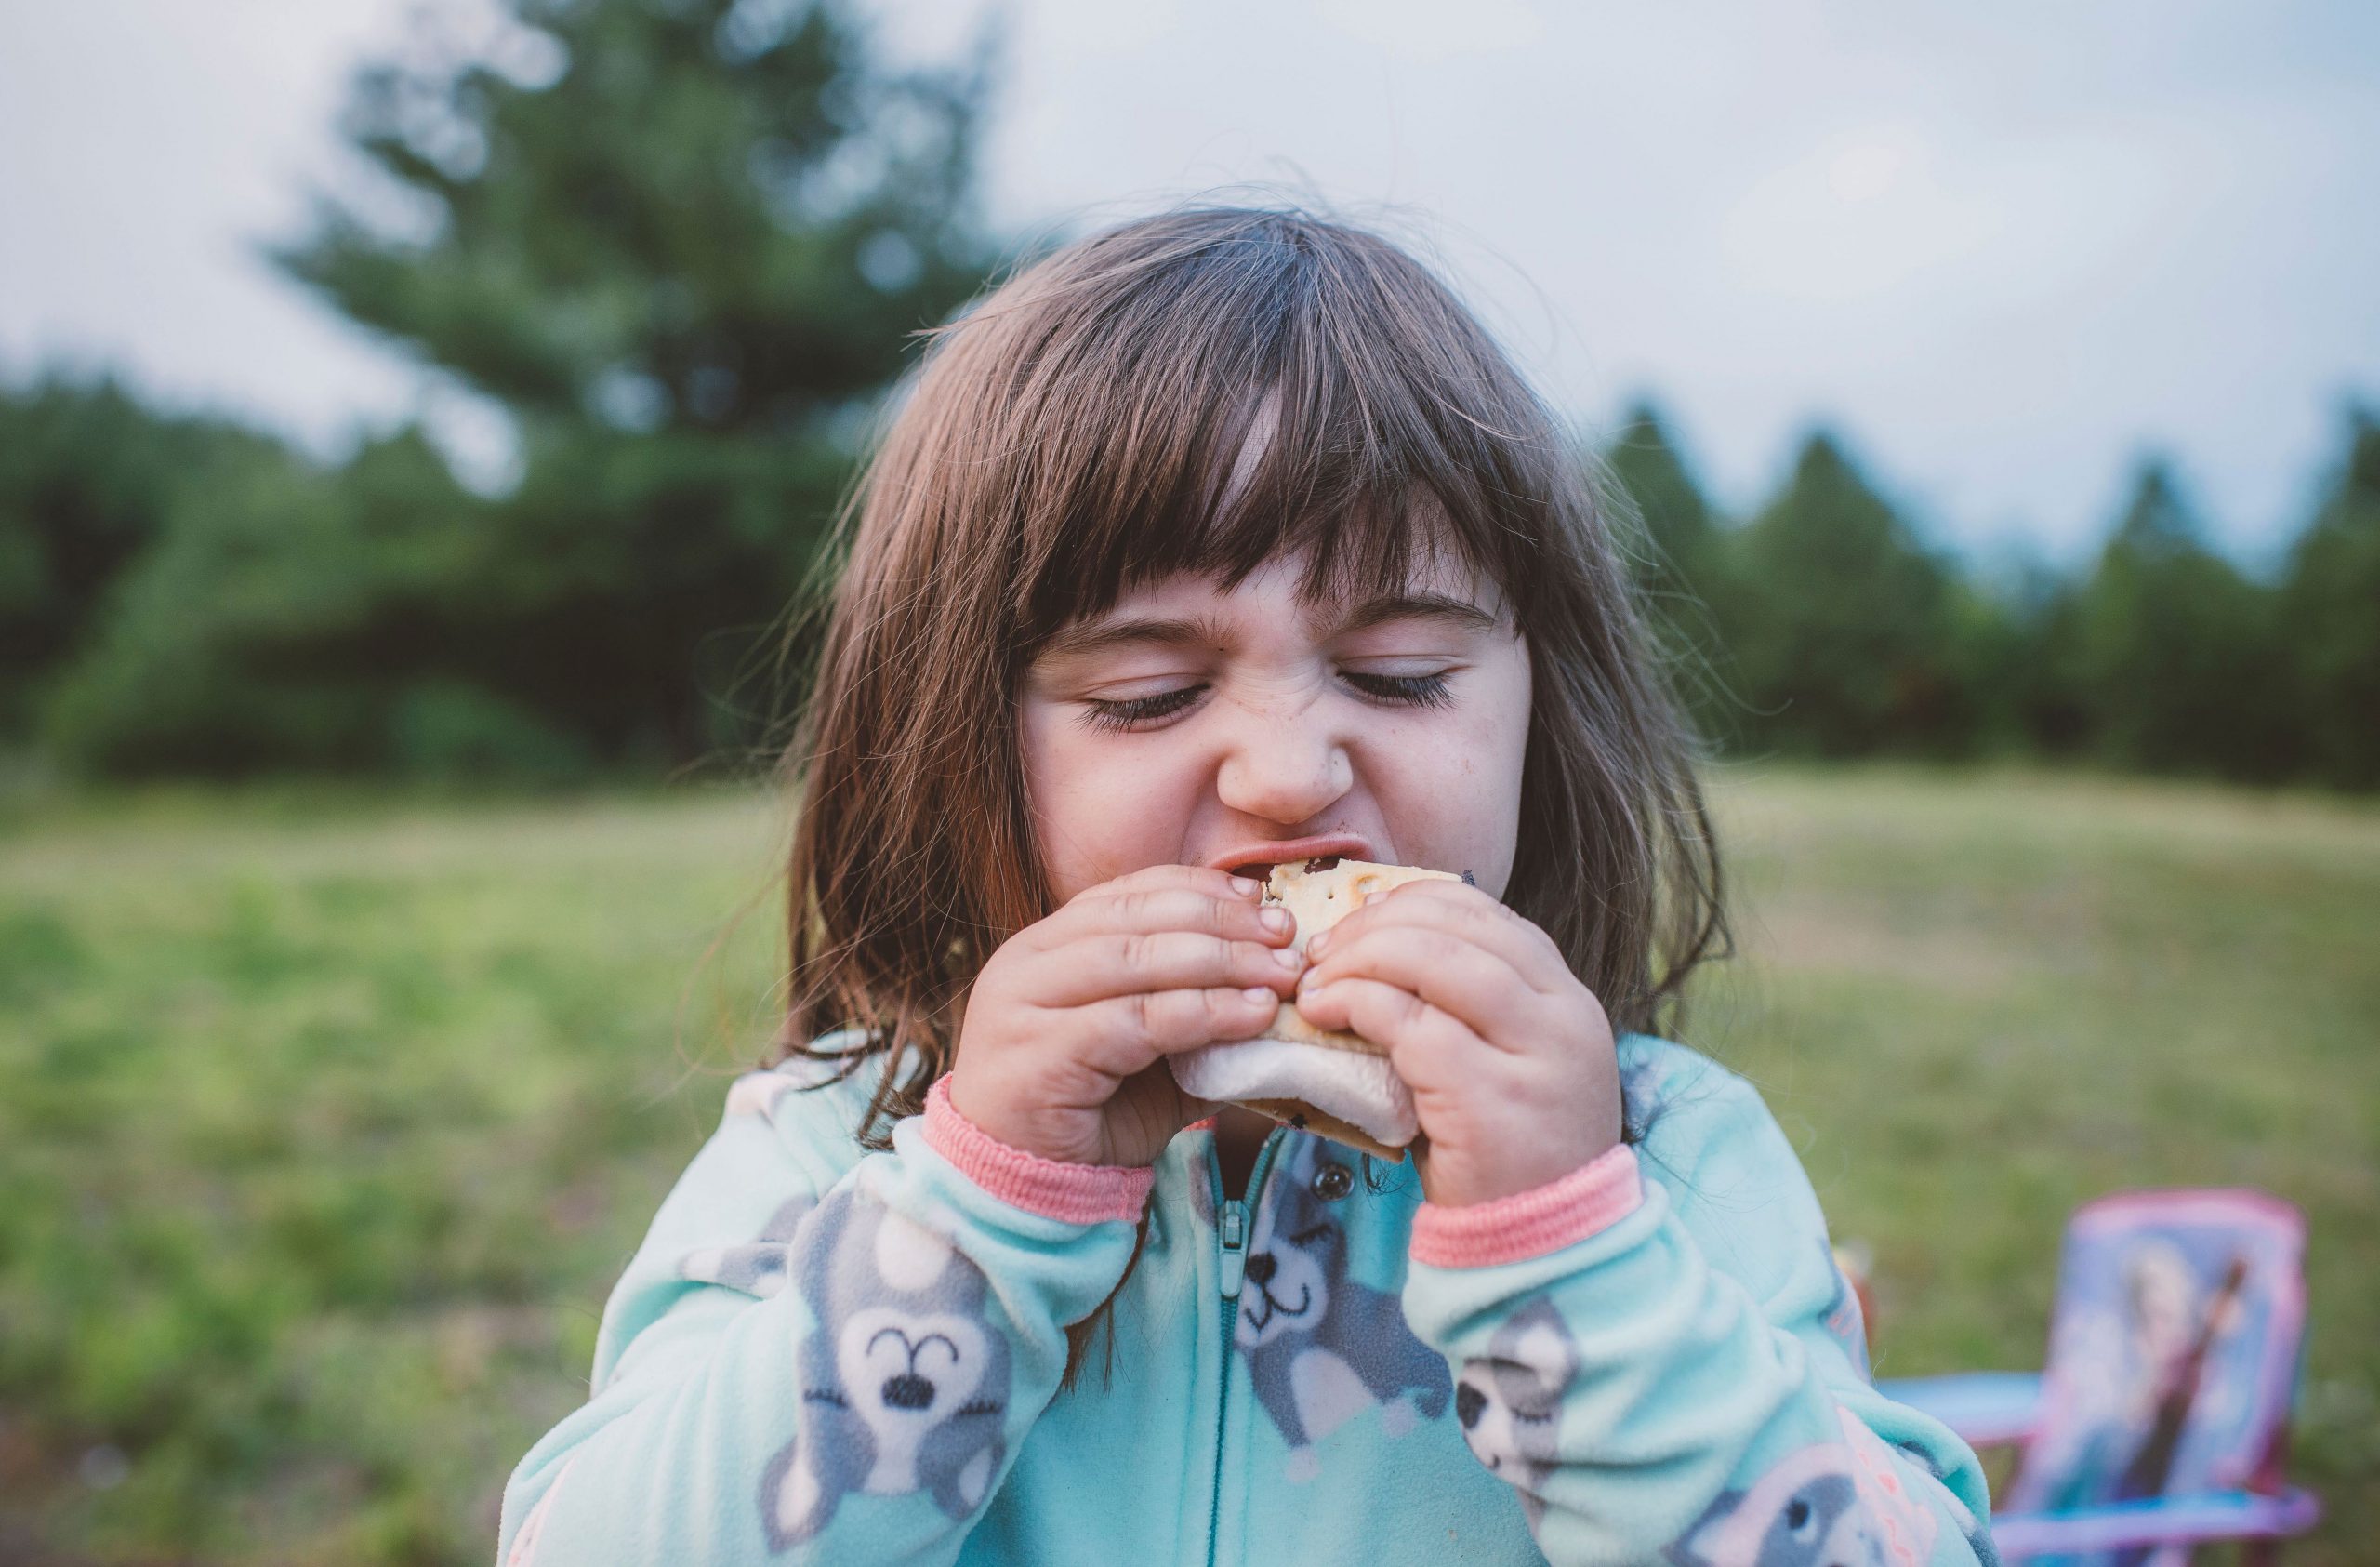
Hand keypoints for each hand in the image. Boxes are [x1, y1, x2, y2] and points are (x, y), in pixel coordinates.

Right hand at [947, 864, 1302, 1167]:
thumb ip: (1192, 1009)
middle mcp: (1023, 963)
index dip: (1199, 890)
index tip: (1258, 899)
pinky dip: (1203, 1013)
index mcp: (1044, 946)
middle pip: (1136, 919)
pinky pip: (1135, 1021)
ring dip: (1221, 963)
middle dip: (1221, 923)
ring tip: (1280, 976)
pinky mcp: (1037, 1054)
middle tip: (1285, 936)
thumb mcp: (1148, 1050)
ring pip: (1135, 961)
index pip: (1127, 893)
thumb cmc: (1087, 1117)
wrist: (1021, 1191)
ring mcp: (1022, 1006)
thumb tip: (1274, 978)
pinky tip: (1251, 1015)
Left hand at [1291, 880, 1621, 1206]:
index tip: (1355, 926)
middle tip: (1321, 953)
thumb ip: (1463, 1007)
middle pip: (1458, 925)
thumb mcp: (1503, 1063)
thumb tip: (1369, 949)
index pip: (1485, 911)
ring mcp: (1535, 1058)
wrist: (1546, 1253)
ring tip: (1315, 983)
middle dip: (1374, 926)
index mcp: (1566, 998)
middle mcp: (1564, 1016)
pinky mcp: (1491, 1100)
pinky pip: (1413, 1027)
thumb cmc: (1506, 1156)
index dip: (1408, 904)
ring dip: (1360, 959)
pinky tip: (1325, 1016)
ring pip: (1436, 961)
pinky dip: (1358, 1006)